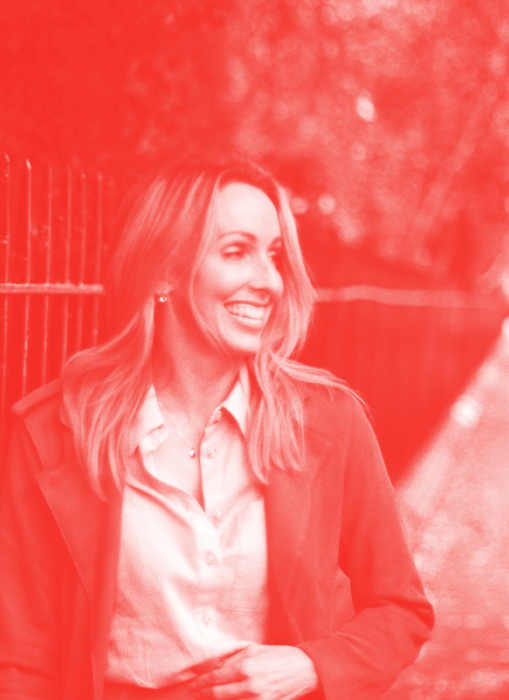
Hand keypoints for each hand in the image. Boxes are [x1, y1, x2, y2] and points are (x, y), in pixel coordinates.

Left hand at [188, 644, 318, 699]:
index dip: (199, 684)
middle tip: (193, 696)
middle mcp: (249, 685)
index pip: (213, 678)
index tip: (191, 687)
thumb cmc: (278, 656)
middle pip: (216, 696)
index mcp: (245, 666)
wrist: (304, 669)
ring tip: (207, 699)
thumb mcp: (253, 651)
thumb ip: (232, 659)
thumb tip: (214, 667)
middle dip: (202, 696)